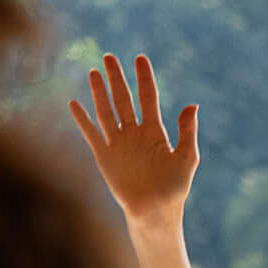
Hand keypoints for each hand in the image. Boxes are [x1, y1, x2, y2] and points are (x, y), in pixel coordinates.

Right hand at [69, 53, 197, 225]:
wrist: (156, 211)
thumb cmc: (175, 188)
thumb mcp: (187, 158)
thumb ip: (187, 131)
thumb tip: (192, 105)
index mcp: (155, 132)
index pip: (148, 97)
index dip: (144, 78)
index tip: (140, 58)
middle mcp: (135, 133)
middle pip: (124, 99)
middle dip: (117, 78)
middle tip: (110, 56)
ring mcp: (118, 142)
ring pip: (106, 111)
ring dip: (99, 92)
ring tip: (94, 71)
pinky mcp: (104, 155)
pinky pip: (91, 133)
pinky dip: (82, 119)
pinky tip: (74, 103)